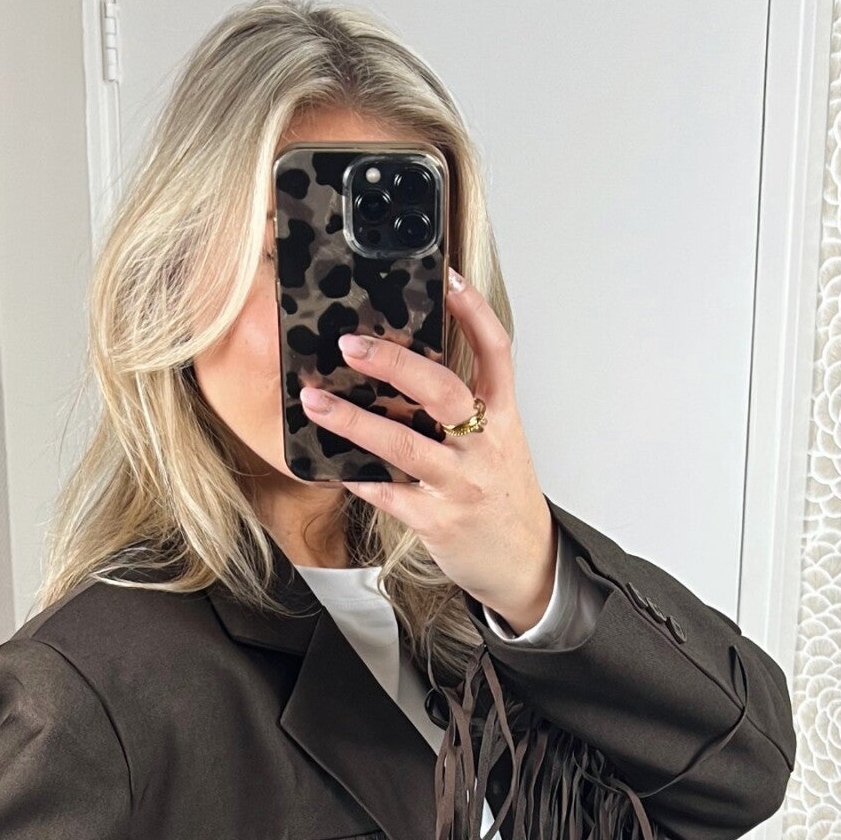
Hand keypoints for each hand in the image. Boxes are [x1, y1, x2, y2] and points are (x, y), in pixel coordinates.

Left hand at [297, 270, 557, 631]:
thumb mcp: (499, 442)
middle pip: (443, 390)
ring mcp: (461, 484)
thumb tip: (408, 367)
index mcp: (503, 417)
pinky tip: (332, 466)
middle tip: (350, 344)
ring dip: (354, 421)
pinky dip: (359, 478)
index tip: (447, 278)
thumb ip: (466, 407)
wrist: (525, 561)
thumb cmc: (503, 496)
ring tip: (315, 401)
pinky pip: (390, 494)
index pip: (496, 352)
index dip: (474, 312)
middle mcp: (485, 445)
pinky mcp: (439, 520)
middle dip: (394, 363)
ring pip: (405, 444)